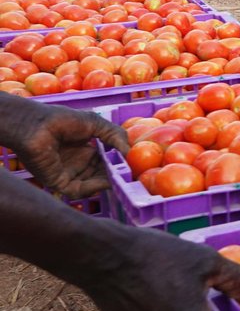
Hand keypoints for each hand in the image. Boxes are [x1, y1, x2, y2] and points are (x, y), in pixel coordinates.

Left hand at [8, 102, 127, 198]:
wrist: (36, 126)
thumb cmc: (62, 120)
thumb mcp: (96, 123)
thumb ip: (116, 136)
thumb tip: (131, 152)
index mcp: (84, 149)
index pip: (106, 161)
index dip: (119, 162)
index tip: (133, 162)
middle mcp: (78, 163)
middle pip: (102, 173)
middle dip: (116, 174)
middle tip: (131, 174)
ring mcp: (69, 174)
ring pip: (93, 184)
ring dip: (109, 182)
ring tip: (123, 178)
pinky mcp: (58, 183)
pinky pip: (80, 190)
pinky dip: (94, 188)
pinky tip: (106, 181)